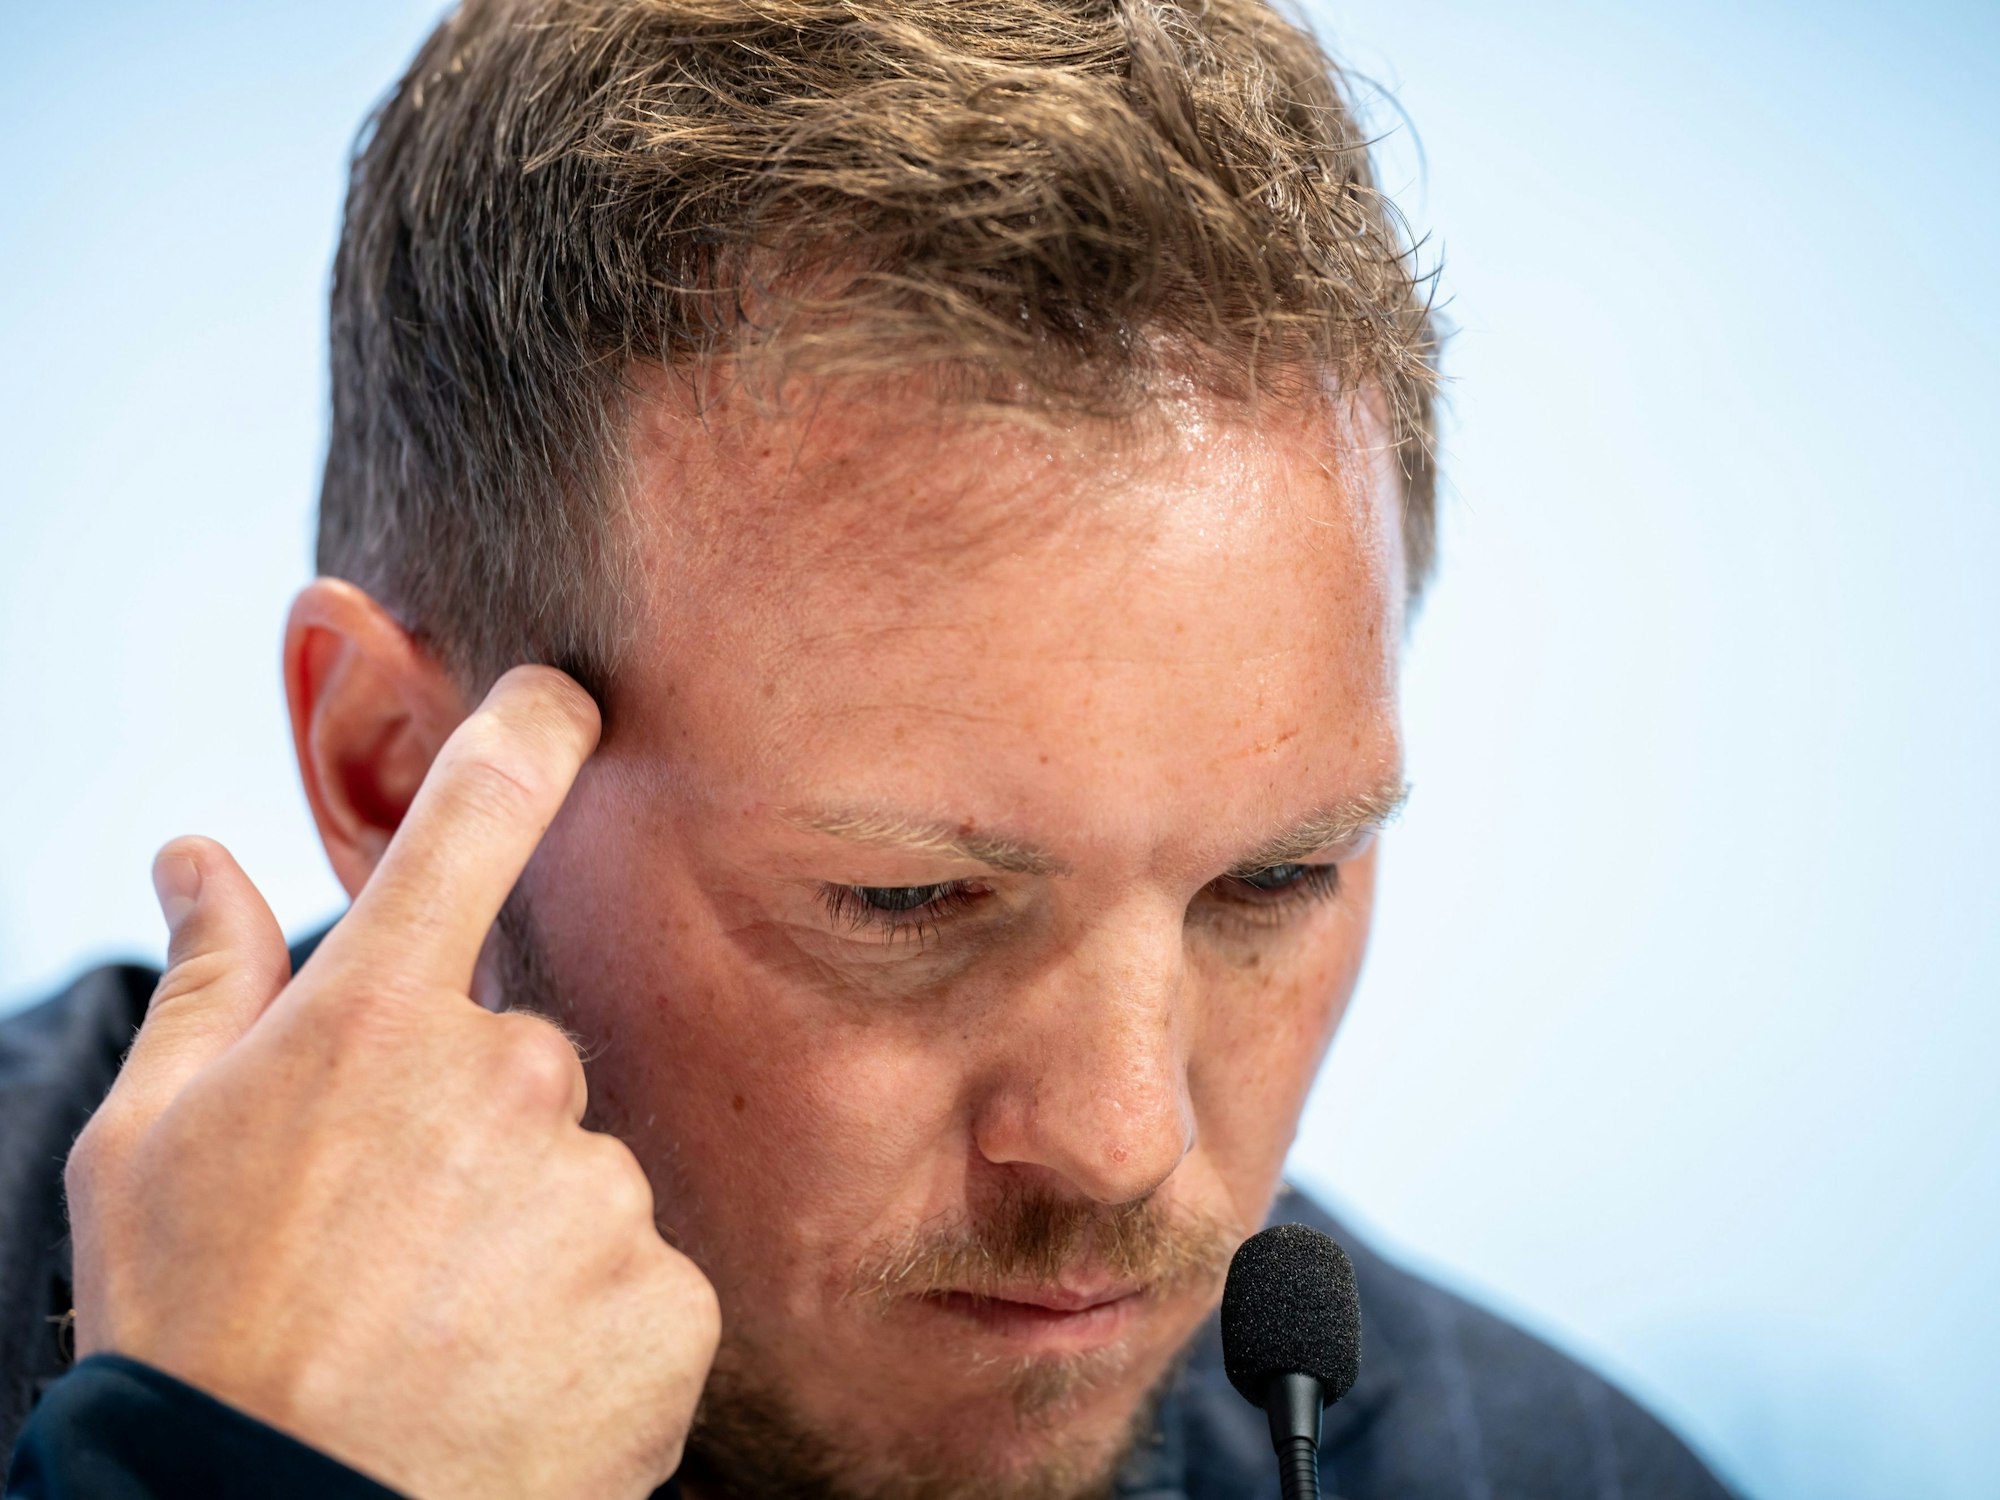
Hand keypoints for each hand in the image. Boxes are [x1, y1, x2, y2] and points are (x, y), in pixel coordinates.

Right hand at [63, 666, 718, 1499]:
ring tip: (438, 1329)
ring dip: (527, 1232)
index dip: (532, 731)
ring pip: (584, 1171)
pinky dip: (587, 1321)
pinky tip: (507, 1379)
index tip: (567, 696)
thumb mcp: (146, 1147)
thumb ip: (205, 982)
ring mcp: (600, 1190)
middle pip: (526, 1053)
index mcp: (377, 1018)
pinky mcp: (669, 1299)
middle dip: (471, 1126)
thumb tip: (195, 855)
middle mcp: (509, 1076)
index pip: (478, 816)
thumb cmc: (193, 1339)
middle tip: (387, 1239)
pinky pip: (641, 1273)